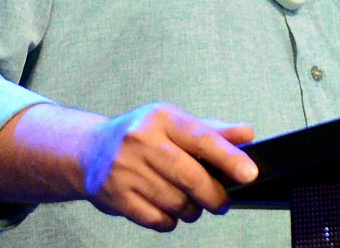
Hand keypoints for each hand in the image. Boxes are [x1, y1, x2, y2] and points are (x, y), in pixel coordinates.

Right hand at [80, 102, 257, 231]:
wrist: (90, 150)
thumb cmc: (142, 135)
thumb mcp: (174, 123)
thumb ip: (212, 131)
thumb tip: (248, 134)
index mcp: (161, 117)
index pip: (201, 138)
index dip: (228, 157)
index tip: (249, 173)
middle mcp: (142, 140)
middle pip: (191, 177)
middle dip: (214, 195)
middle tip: (222, 202)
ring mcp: (126, 169)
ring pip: (176, 202)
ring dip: (192, 209)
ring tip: (191, 203)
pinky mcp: (116, 196)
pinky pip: (158, 219)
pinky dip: (171, 220)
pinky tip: (168, 209)